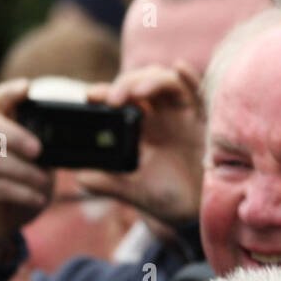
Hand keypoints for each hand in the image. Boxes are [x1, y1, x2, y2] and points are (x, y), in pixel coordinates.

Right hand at [0, 79, 54, 264]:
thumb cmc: (17, 194)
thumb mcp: (39, 172)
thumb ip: (47, 157)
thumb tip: (65, 145)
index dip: (10, 92)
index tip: (27, 87)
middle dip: (14, 134)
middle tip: (38, 150)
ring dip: (23, 171)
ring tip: (43, 184)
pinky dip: (22, 193)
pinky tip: (38, 200)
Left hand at [77, 63, 206, 227]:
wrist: (196, 212)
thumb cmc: (166, 199)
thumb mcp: (134, 191)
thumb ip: (107, 183)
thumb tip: (79, 178)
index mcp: (138, 129)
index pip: (119, 102)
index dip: (104, 93)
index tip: (91, 96)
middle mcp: (158, 116)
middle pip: (140, 84)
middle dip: (125, 84)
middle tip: (113, 99)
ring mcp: (179, 114)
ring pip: (164, 81)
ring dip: (150, 80)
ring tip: (137, 94)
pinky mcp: (201, 119)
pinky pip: (196, 91)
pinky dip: (188, 77)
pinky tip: (179, 68)